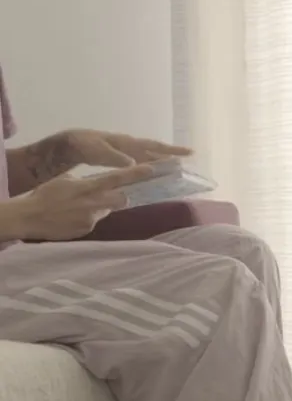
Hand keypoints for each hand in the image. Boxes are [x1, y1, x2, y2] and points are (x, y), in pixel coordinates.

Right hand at [15, 164, 153, 240]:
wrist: (30, 217)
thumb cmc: (46, 194)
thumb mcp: (66, 180)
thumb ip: (86, 181)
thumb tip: (97, 181)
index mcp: (88, 186)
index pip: (117, 178)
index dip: (135, 173)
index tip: (151, 169)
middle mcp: (94, 203)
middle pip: (121, 200)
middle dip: (121, 198)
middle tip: (113, 196)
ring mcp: (91, 219)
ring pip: (105, 211)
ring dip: (100, 208)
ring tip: (78, 207)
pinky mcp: (86, 231)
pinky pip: (93, 222)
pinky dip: (87, 219)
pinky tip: (72, 217)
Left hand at [66, 129, 191, 169]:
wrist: (71, 143)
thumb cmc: (84, 145)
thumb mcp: (97, 151)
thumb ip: (115, 157)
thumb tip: (134, 163)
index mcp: (127, 142)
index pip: (153, 146)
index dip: (170, 151)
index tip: (188, 154)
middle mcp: (130, 145)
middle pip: (155, 150)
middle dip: (171, 155)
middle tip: (190, 160)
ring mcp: (125, 150)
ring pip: (148, 156)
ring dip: (161, 161)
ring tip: (175, 169)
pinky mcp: (120, 157)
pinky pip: (139, 160)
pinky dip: (148, 166)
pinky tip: (151, 174)